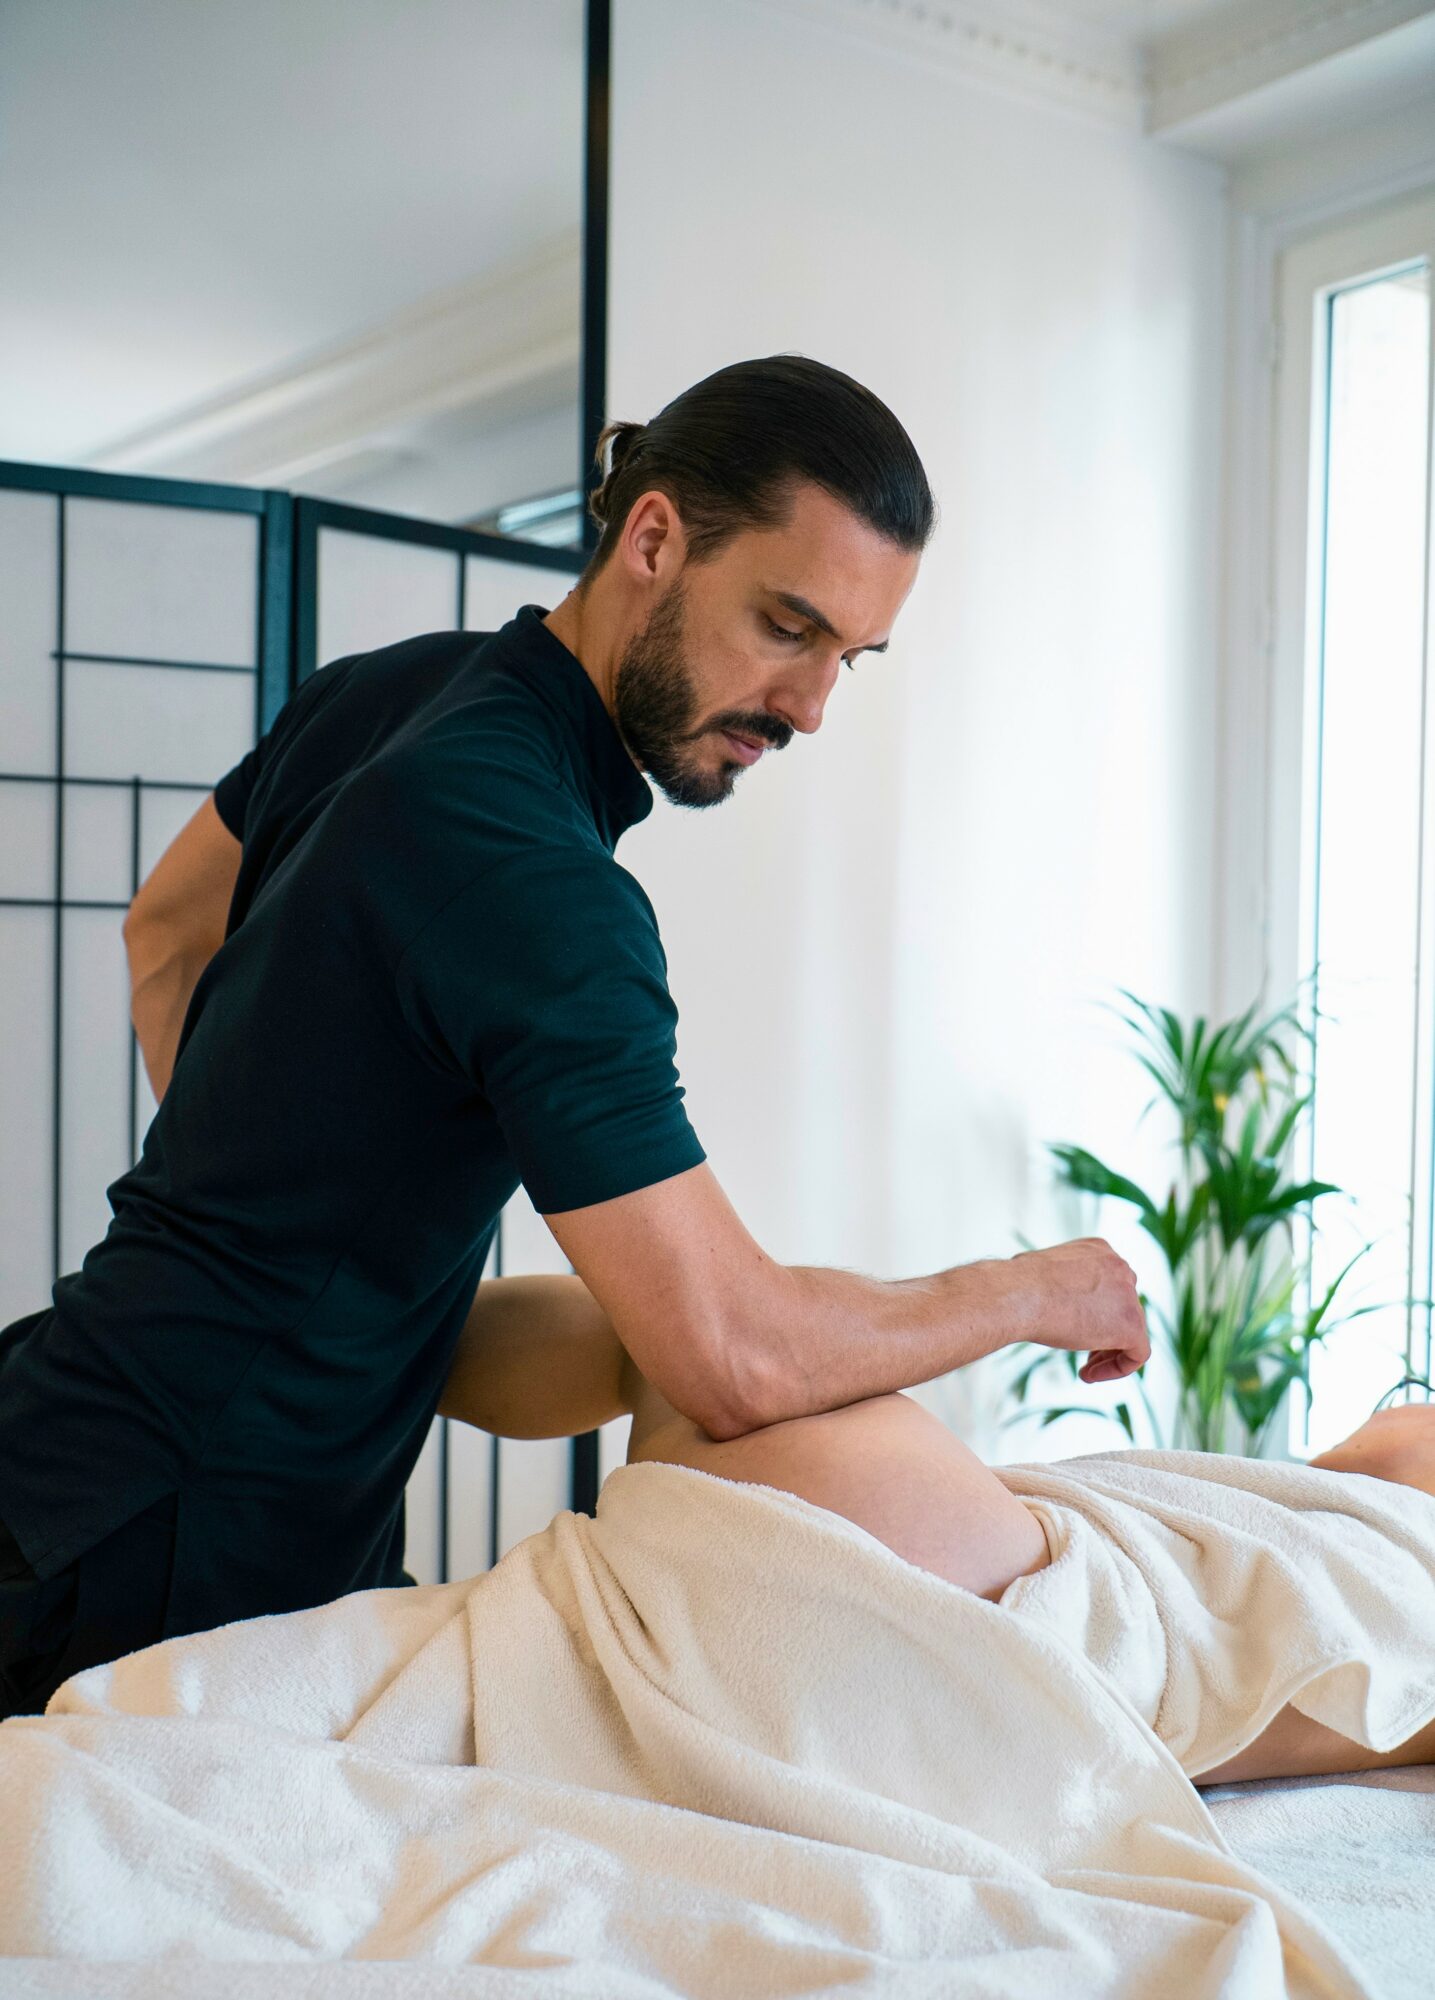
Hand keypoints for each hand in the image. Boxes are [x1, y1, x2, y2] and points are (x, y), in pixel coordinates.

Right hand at [1009, 1236, 1148, 1382]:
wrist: (1017, 1294)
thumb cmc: (1016, 1285)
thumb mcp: (1042, 1273)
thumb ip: (1061, 1283)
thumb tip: (1053, 1298)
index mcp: (1099, 1250)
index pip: (1111, 1285)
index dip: (1097, 1311)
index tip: (1076, 1328)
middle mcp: (1119, 1266)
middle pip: (1124, 1307)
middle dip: (1105, 1332)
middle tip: (1084, 1353)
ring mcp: (1129, 1294)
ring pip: (1132, 1331)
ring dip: (1108, 1352)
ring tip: (1084, 1368)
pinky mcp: (1131, 1324)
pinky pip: (1138, 1353)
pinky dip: (1118, 1368)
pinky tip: (1087, 1374)